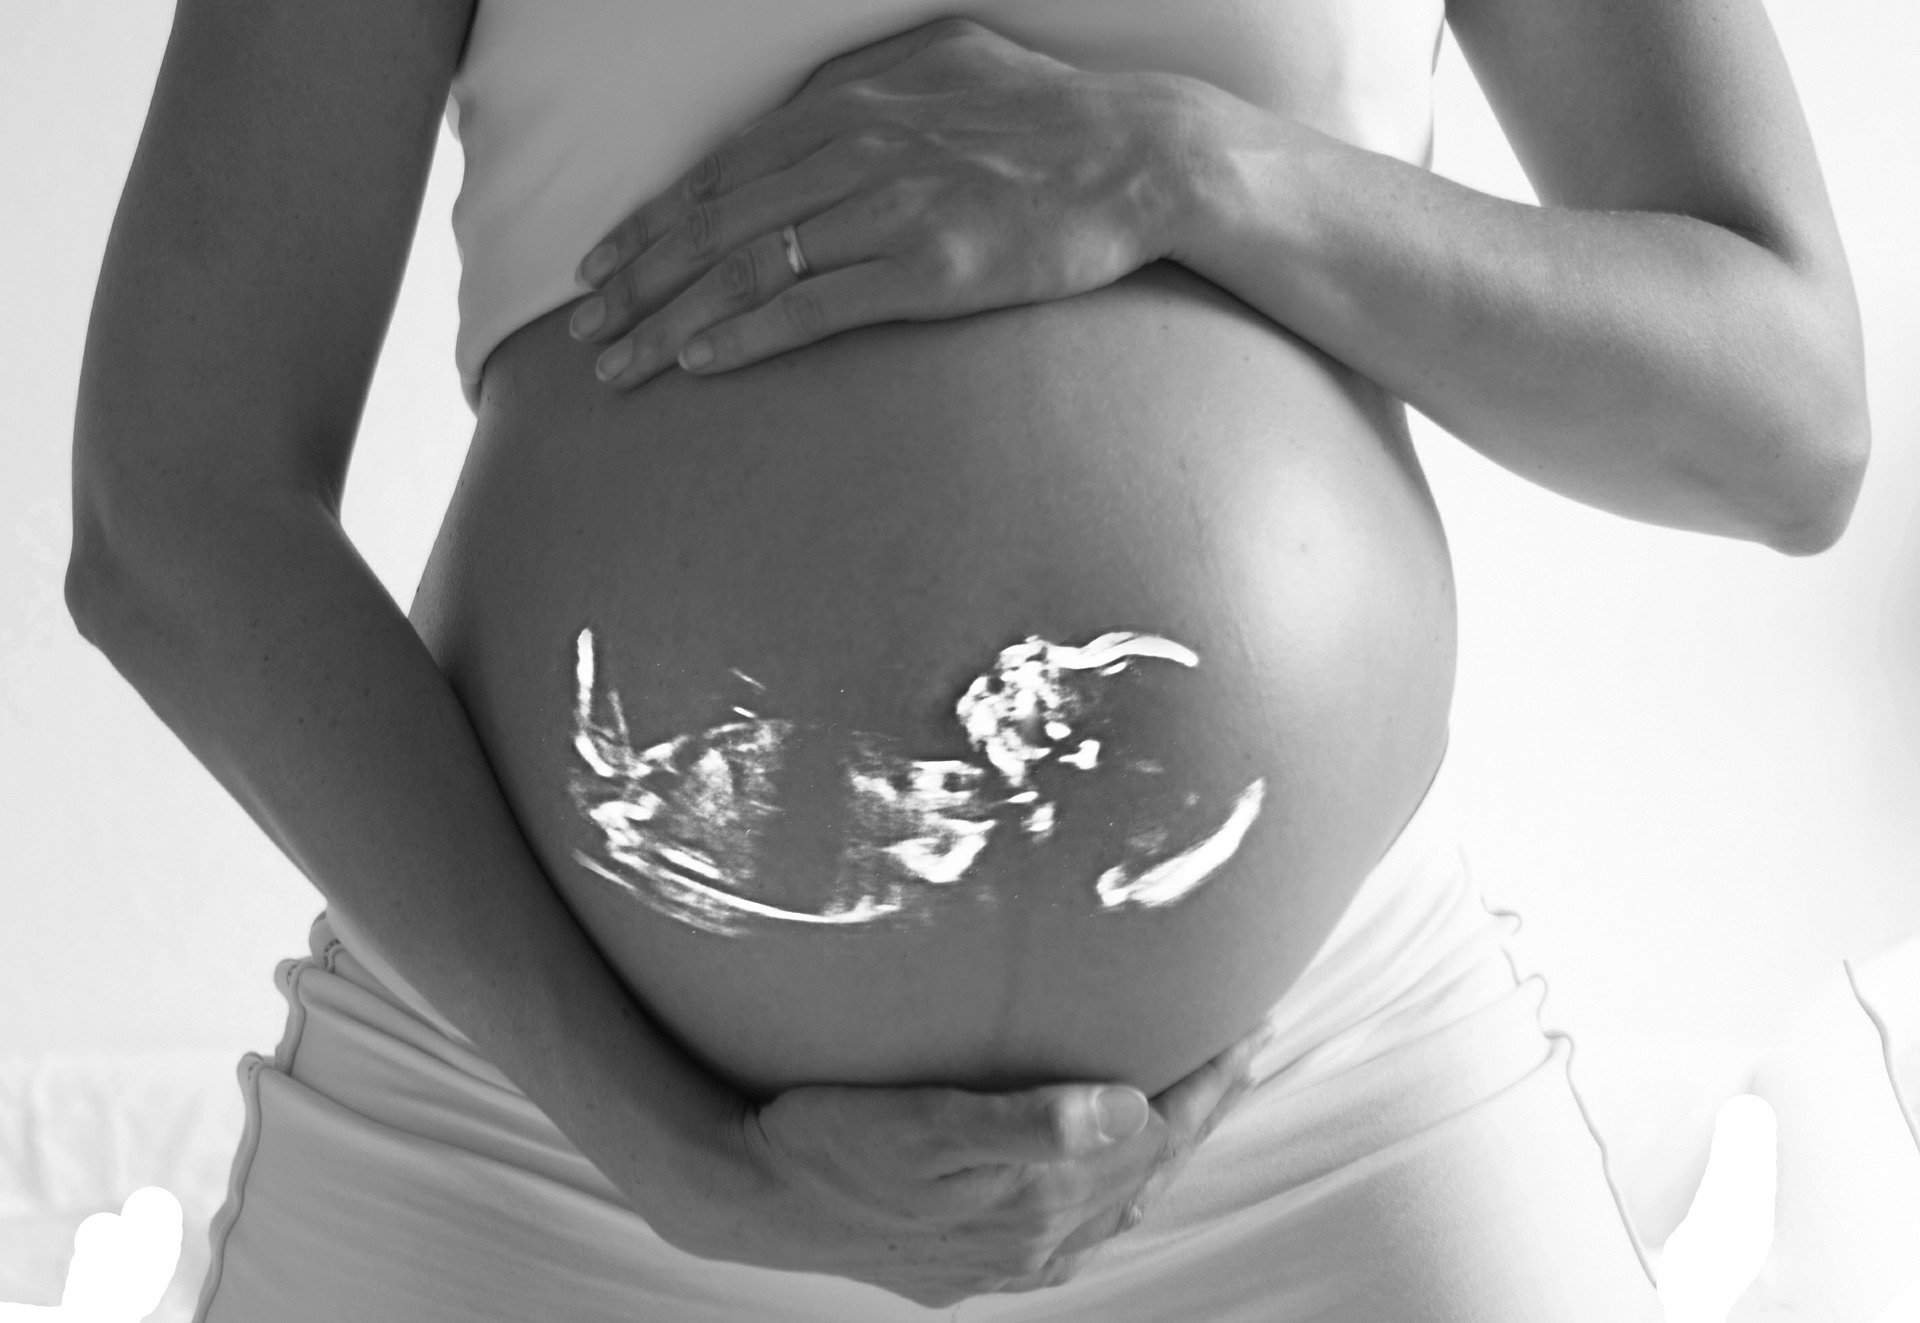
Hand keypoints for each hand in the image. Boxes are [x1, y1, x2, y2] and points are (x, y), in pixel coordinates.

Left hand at [566, 17, 1196, 388]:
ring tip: (617, 363)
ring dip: (670, 318)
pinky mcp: (928, 269)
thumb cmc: (1047, 114)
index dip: (649, 222)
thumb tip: (810, 104)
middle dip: (636, 280)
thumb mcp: (945, 61)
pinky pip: (814, 306)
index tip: (598, 263)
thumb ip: (866, 85)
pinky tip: (697, 362)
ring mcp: (888, 209)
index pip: (721, 171)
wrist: (1140, 154)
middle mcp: (854, 150)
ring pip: (748, 267)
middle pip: (715, 222)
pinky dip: (747, 334)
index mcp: (851, 104)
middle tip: (583, 327)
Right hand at [663, 1021, 1276, 1310]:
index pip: (1155, 1137)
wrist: (748, 1196)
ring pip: (1116, 1200)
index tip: (1249, 1024)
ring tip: (1195, 1093)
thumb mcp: (923, 1127)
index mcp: (1038, 1206)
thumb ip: (1028, 1125)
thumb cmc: (831, 1142)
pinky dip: (1110, 1185)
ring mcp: (1005, 1256)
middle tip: (1245, 1043)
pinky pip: (1071, 1224)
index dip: (1208, 1082)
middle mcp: (1036, 1241)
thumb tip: (1122, 1111)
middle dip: (1202, 1108)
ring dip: (1163, 1146)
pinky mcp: (970, 1258)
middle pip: (1148, 1170)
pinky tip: (1105, 1163)